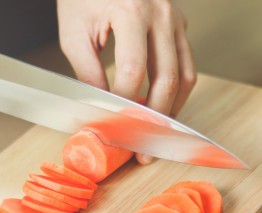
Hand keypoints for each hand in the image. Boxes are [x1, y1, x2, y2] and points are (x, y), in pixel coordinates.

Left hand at [57, 0, 196, 163]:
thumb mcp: (74, 31)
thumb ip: (88, 73)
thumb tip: (102, 111)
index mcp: (131, 10)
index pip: (133, 72)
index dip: (124, 106)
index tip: (115, 129)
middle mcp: (160, 14)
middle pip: (166, 79)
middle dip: (153, 120)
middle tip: (142, 149)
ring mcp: (175, 19)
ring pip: (185, 76)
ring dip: (171, 110)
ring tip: (155, 134)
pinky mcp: (180, 24)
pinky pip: (187, 65)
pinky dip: (177, 92)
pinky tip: (162, 108)